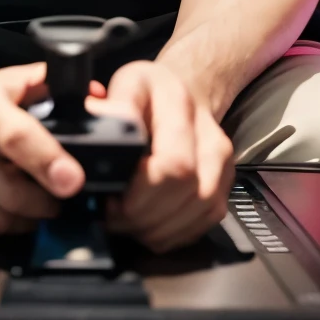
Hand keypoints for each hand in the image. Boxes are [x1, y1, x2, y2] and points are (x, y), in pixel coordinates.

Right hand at [0, 64, 85, 239]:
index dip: (46, 160)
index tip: (72, 179)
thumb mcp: (11, 82)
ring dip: (29, 217)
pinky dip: (6, 226)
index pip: (14, 135)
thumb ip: (51, 87)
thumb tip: (95, 98)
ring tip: (41, 203)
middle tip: (62, 195)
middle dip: (45, 201)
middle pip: (8, 188)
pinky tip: (14, 210)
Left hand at [98, 60, 233, 251]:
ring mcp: (222, 158)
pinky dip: (176, 232)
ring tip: (129, 222)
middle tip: (114, 215)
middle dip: (144, 214)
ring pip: (200, 209)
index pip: (173, 162)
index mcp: (176, 102)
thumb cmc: (145, 93)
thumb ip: (108, 108)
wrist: (179, 90)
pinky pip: (206, 220)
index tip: (111, 198)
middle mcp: (206, 130)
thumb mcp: (121, 87)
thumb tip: (93, 129)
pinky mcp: (226, 181)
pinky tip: (151, 225)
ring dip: (160, 227)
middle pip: (185, 189)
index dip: (140, 193)